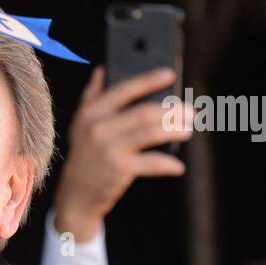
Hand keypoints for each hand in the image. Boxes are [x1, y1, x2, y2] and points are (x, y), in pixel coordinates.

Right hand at [52, 66, 192, 242]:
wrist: (75, 195)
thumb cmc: (85, 156)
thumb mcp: (81, 125)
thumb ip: (91, 96)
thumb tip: (102, 69)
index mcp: (91, 113)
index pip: (124, 90)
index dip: (148, 80)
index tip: (170, 74)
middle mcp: (98, 128)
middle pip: (144, 112)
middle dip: (172, 111)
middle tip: (190, 112)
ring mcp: (108, 148)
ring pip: (151, 133)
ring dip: (175, 131)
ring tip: (187, 131)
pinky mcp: (119, 168)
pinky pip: (151, 162)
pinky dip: (168, 164)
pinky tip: (177, 166)